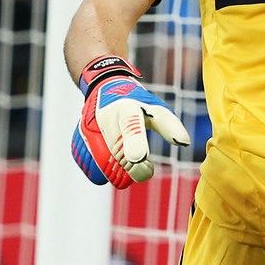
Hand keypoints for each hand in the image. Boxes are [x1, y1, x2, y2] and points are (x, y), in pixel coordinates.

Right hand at [70, 56, 189, 188]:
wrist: (104, 89)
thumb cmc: (137, 103)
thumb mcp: (155, 109)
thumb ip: (168, 125)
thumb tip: (184, 142)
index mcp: (127, 107)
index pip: (131, 125)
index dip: (134, 142)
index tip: (139, 157)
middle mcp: (105, 118)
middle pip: (118, 153)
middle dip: (135, 169)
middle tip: (147, 168)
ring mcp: (88, 130)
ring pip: (102, 166)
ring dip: (119, 175)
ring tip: (132, 167)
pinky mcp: (79, 142)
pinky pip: (91, 169)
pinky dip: (104, 174)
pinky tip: (113, 166)